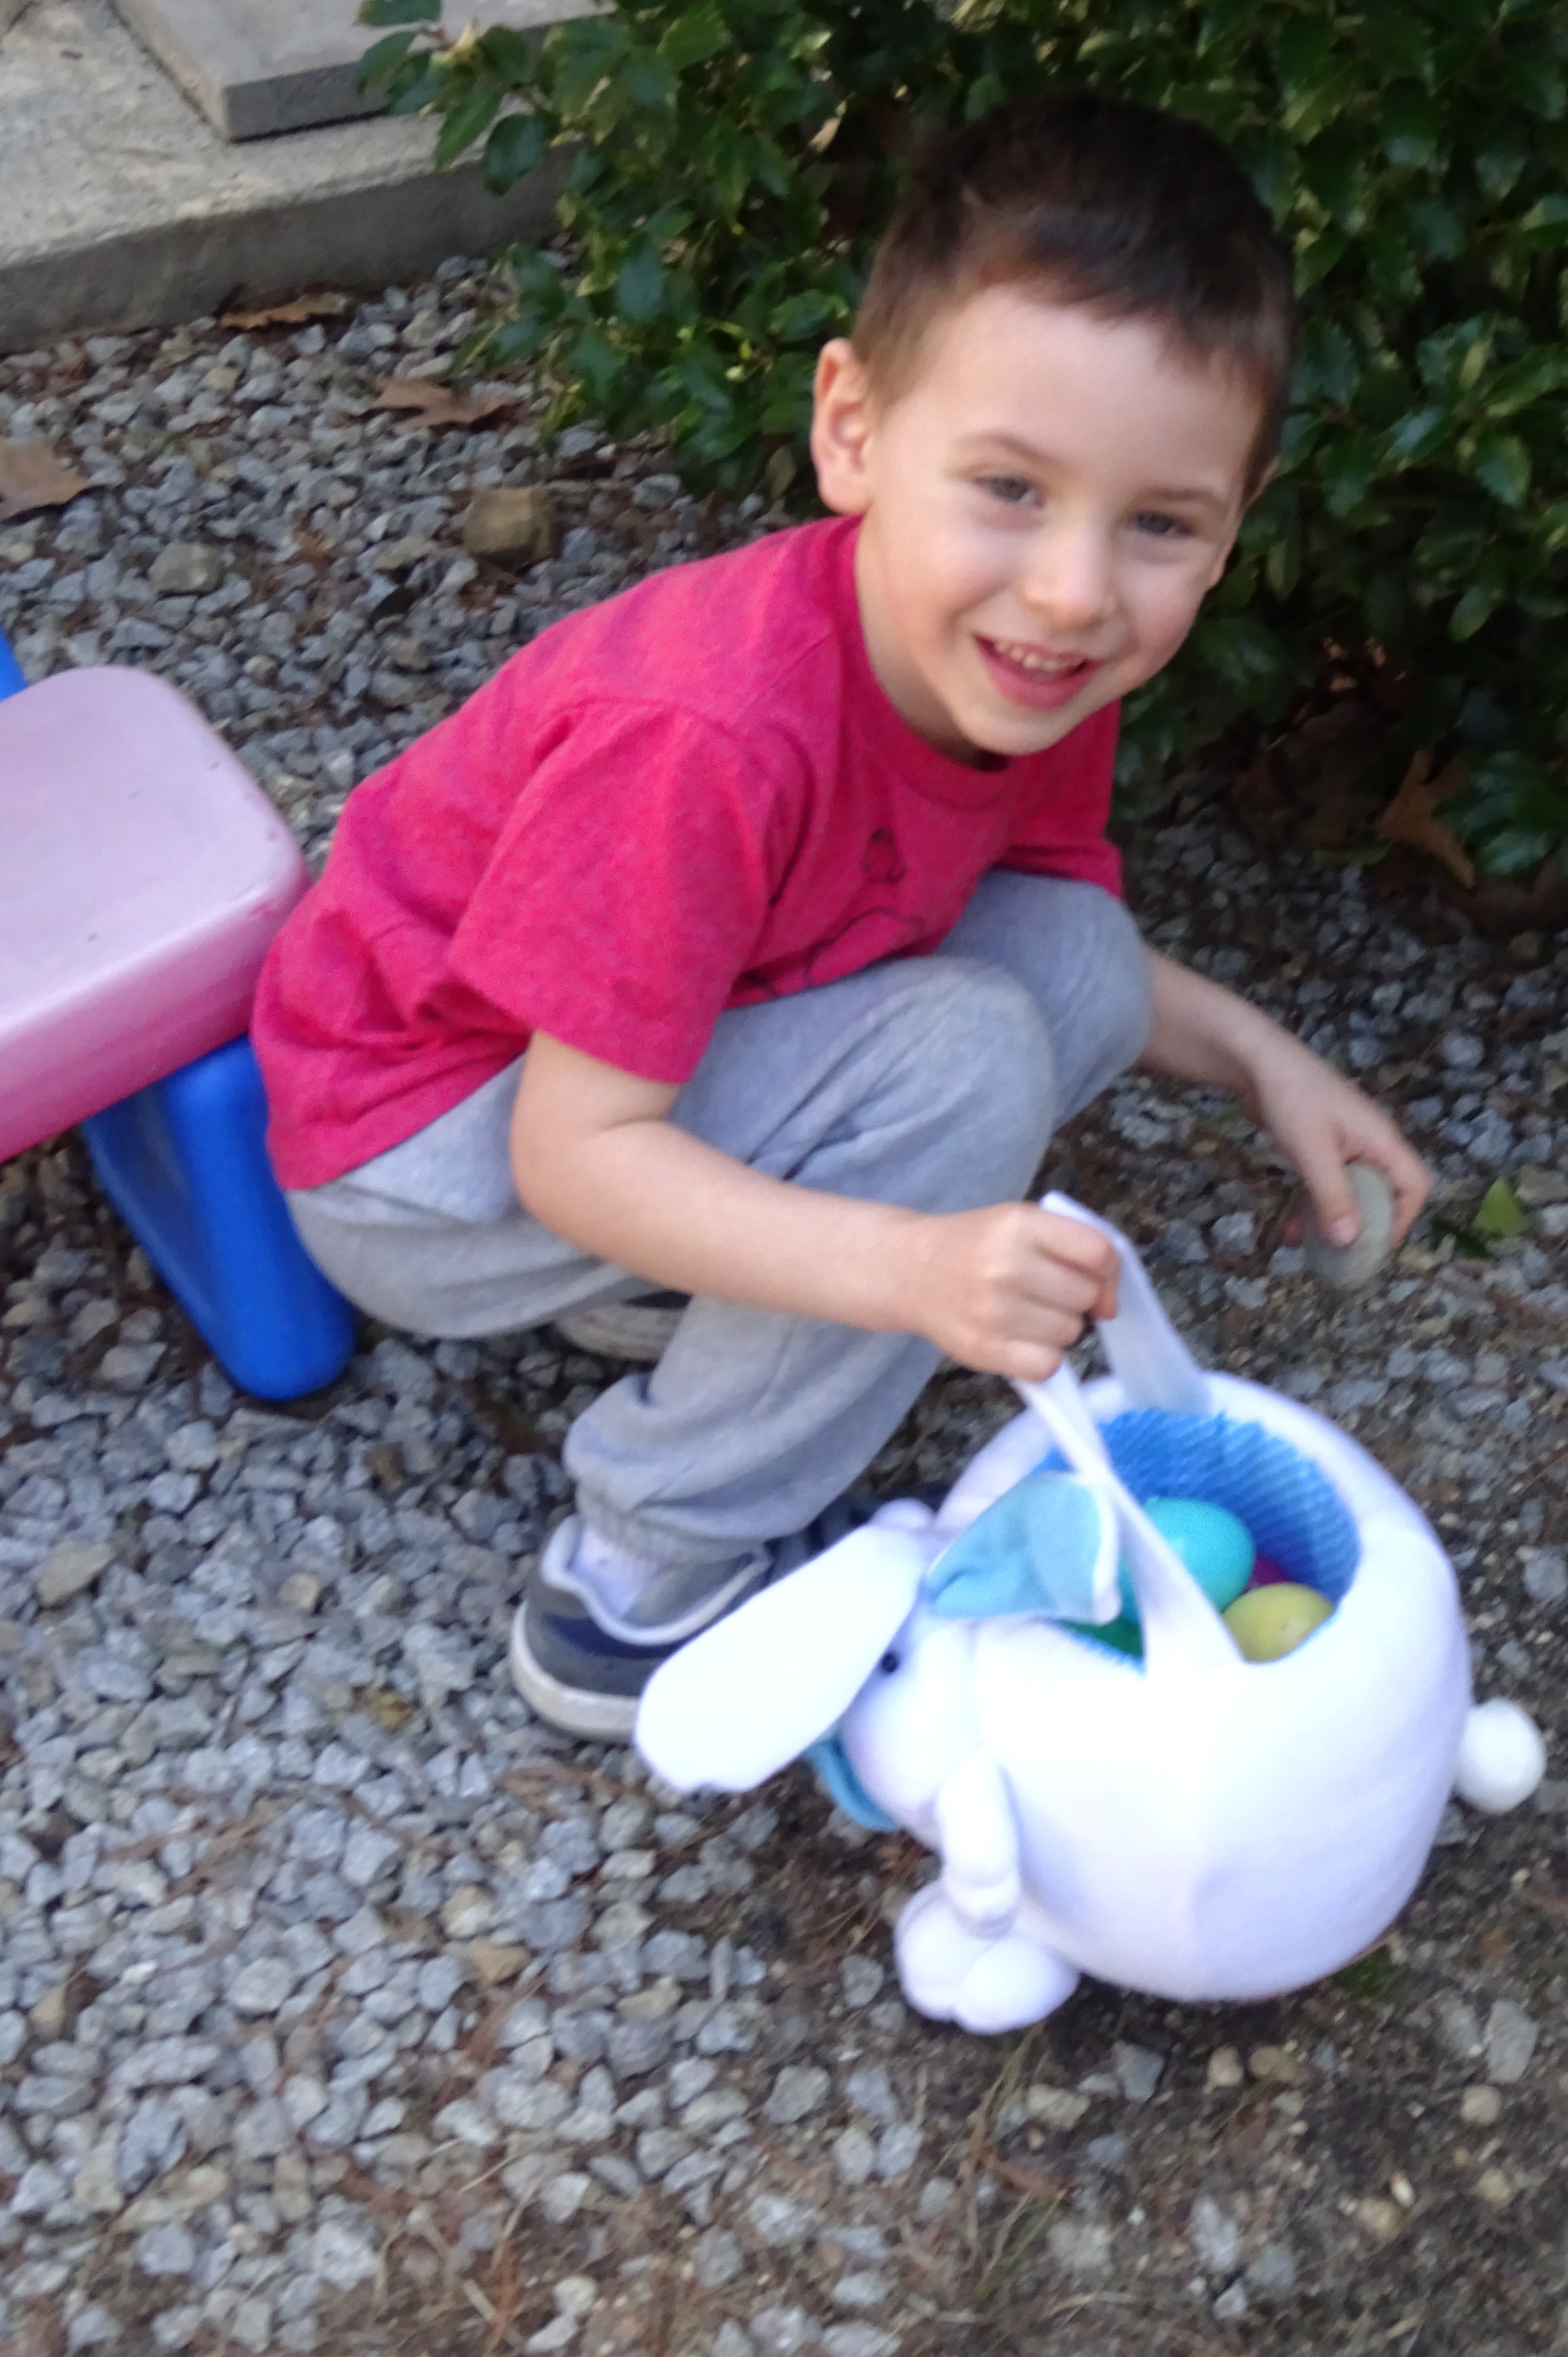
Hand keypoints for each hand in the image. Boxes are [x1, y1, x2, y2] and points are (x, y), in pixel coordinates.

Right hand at [895, 1202, 1120, 1380]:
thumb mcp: (1019, 1223)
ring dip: (1059, 1328)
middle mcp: (1006, 1265)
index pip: (1098, 1253)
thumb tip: (1109, 1305)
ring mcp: (993, 1310)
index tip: (1097, 1282)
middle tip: (1045, 1294)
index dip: (1108, 1272)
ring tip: (1026, 1314)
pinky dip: (1043, 1357)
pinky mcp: (984, 1349)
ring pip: (1071, 1333)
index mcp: (1020, 1225)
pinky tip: (1021, 1340)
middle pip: (1085, 1296)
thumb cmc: (975, 1246)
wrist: (909, 1270)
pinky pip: (1048, 1364)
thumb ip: (1071, 1247)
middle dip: (1076, 1299)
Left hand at [1237, 1030, 1430, 1248]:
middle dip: (1364, 1226)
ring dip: (1333, 1219)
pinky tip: (1291, 1225)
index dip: (1402, 1219)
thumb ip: (1332, 1196)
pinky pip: (1328, 1183)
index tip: (1374, 1245)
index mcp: (1381, 1140)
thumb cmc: (1291, 1098)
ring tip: (1307, 1245)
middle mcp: (1370, 1142)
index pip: (1414, 1185)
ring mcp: (1345, 1143)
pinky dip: (1315, 1204)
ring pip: (1352, 1191)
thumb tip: (1350, 1240)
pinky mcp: (1320, 1144)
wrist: (1254, 1059)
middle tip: (1340, 1255)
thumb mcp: (1313, 1151)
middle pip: (1384, 1193)